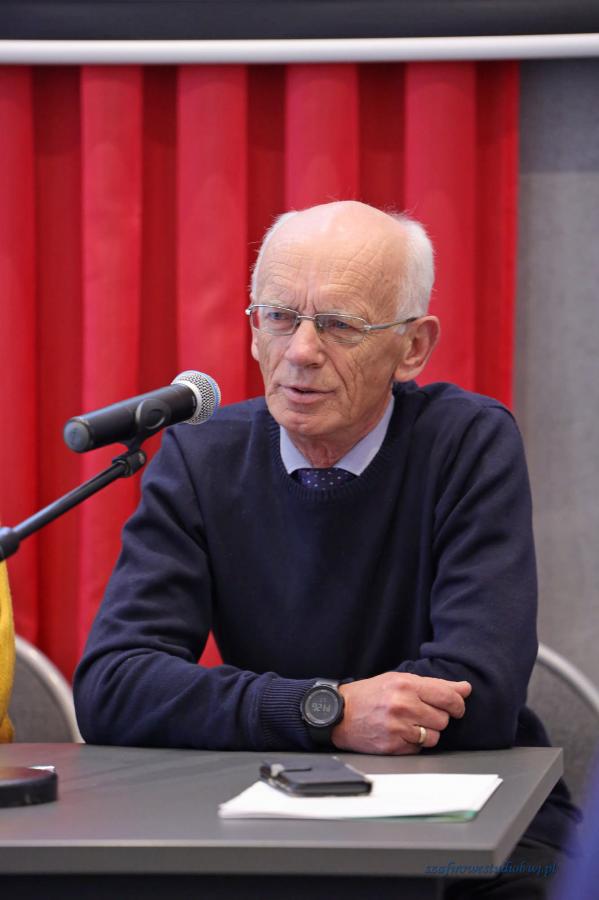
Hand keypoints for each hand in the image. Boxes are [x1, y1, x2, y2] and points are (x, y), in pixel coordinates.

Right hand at [331, 672, 471, 754]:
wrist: (339, 713)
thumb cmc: (370, 694)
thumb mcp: (399, 680)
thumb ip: (434, 685)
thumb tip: (465, 688)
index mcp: (406, 685)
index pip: (448, 697)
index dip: (458, 704)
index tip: (456, 707)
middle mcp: (403, 705)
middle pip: (443, 719)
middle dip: (437, 717)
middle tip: (422, 713)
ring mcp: (398, 727)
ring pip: (434, 736)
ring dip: (427, 732)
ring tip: (410, 723)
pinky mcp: (393, 746)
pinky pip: (419, 748)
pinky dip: (414, 743)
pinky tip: (400, 733)